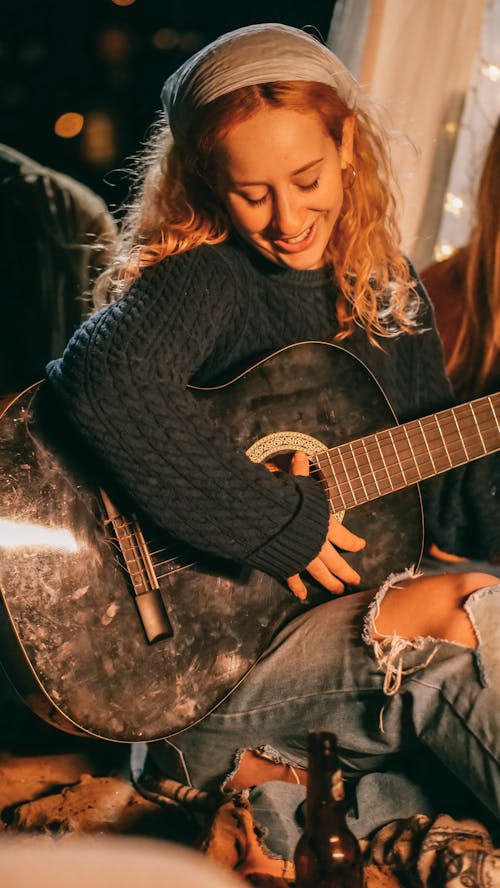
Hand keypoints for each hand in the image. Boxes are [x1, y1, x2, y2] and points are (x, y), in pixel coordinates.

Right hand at [286, 451, 365, 599]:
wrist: (265, 521)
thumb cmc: (283, 500)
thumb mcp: (294, 484)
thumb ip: (299, 472)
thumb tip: (300, 453)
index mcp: (324, 525)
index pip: (344, 537)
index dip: (354, 542)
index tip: (361, 545)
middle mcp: (317, 544)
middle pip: (336, 561)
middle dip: (346, 572)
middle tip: (354, 580)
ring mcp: (303, 557)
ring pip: (320, 573)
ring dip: (330, 582)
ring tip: (338, 590)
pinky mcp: (286, 564)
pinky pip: (293, 577)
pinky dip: (297, 586)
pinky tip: (302, 595)